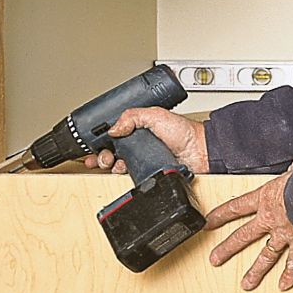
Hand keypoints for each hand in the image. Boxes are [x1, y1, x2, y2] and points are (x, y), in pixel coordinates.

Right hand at [83, 107, 208, 174]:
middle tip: (103, 156)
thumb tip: (113, 127)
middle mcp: (140, 146)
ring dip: (109, 165)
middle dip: (101, 155)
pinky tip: (121, 172)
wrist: (200, 151)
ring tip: (110, 162)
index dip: (101, 140)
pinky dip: (123, 176)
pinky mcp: (149, 173)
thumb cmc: (185, 132)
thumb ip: (133, 117)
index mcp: (139, 130)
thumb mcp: (156, 115)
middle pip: (112, 152)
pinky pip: (131, 177)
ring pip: (118, 166)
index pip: (114, 135)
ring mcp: (144, 160)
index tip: (92, 144)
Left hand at [203, 166, 292, 291]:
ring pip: (266, 256)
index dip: (221, 215)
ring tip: (246, 284)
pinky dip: (289, 274)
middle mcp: (271, 219)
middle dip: (227, 249)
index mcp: (266, 198)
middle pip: (244, 236)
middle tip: (215, 259)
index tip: (208, 223)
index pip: (237, 207)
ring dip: (255, 271)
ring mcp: (285, 234)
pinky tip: (283, 284)